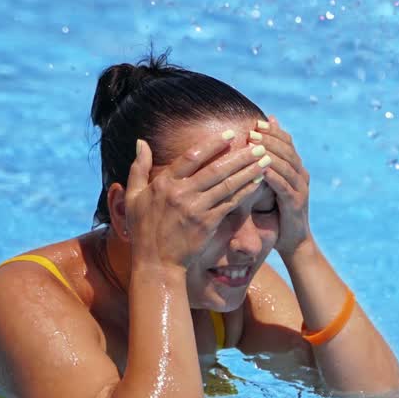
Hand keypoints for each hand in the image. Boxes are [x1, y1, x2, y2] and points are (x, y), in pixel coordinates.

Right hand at [123, 135, 266, 269]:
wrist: (156, 263)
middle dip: (240, 156)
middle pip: (216, 169)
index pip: (192, 157)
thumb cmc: (143, 230)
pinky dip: (245, 192)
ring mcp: (195, 209)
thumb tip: (141, 142)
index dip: (213, 144)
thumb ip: (138, 167)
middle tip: (259, 145)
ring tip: (265, 161)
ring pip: (227, 185)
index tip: (231, 135)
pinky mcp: (207, 224)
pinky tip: (258, 183)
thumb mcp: (133, 197)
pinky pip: (230, 203)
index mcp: (164, 183)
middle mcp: (180, 193)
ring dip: (248, 171)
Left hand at [254, 115, 311, 256]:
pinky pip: (284, 185)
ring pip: (286, 164)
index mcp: (296, 168)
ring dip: (269, 153)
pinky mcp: (296, 203)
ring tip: (253, 145)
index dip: (273, 131)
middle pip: (287, 149)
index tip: (256, 123)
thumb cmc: (278, 212)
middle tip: (252, 132)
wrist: (293, 241)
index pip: (287, 142)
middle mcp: (302, 175)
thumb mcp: (272, 185)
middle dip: (269, 139)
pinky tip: (260, 169)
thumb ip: (267, 166)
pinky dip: (272, 175)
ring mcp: (301, 189)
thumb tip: (254, 145)